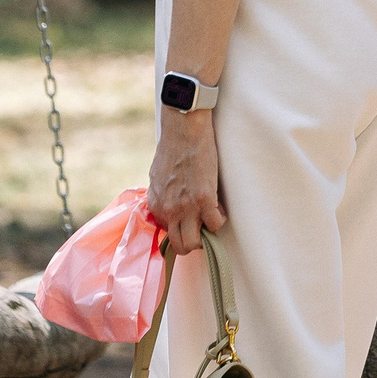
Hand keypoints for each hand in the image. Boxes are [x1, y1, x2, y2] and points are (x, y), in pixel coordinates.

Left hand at [148, 113, 228, 255]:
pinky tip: (219, 207)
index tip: (189, 221)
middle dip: (192, 241)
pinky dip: (220, 219)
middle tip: (201, 227)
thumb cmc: (172, 149)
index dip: (181, 229)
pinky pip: (216, 224)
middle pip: (180, 245)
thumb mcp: (157, 178)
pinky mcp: (205, 199)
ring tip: (211, 219)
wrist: (183, 132)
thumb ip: (162, 197)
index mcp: (156, 205)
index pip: (167, 234)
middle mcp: (169, 211)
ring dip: (206, 235)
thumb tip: (169, 205)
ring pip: (194, 243)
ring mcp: (186, 207)